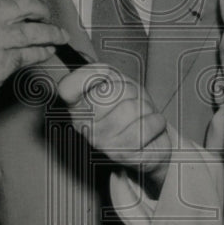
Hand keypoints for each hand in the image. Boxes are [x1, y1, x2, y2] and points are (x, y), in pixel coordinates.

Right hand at [57, 64, 170, 193]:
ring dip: (146, 107)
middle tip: (133, 100)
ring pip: (131, 109)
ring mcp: (102, 143)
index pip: (67, 88)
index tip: (103, 76)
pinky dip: (156, 121)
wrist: (149, 136)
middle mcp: (83, 127)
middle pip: (111, 91)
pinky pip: (145, 127)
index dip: (86, 76)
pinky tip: (153, 125)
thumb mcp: (113, 81)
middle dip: (131, 91)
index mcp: (76, 107)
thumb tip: (96, 69)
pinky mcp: (124, 155)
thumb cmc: (128, 104)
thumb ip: (99, 72)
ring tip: (143, 114)